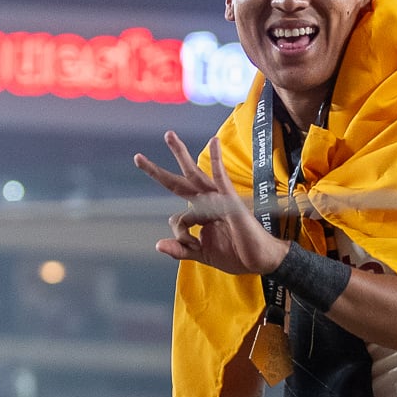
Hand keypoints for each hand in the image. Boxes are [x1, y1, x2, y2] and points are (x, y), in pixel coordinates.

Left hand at [134, 132, 286, 277]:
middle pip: (178, 182)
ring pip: (194, 174)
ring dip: (180, 154)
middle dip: (157, 171)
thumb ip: (180, 250)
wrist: (259, 261)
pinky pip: (221, 178)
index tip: (190, 246)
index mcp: (200, 215)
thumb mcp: (201, 255)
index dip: (180, 235)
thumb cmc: (235, 255)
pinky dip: (217, 160)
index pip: (177, 218)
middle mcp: (206, 203)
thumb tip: (158, 245)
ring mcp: (218, 200)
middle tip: (137, 158)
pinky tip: (213, 142)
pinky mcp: (231, 201)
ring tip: (168, 135)